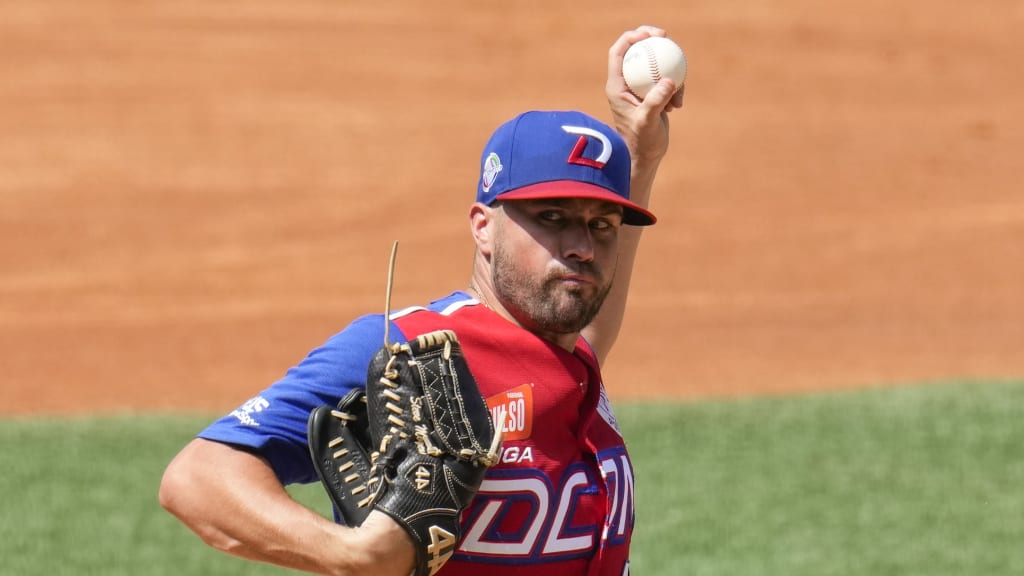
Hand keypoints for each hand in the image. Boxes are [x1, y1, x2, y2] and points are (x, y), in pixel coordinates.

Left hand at [606, 26, 684, 168]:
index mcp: (616, 86)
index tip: (648, 34)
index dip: (631, 38)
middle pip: (637, 51)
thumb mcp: (647, 122)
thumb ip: (656, 101)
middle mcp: (626, 84)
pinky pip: (666, 80)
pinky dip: (675, 89)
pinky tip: (677, 106)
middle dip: (651, 41)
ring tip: (676, 96)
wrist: (646, 156)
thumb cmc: (641, 142)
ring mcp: (640, 88)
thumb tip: (669, 81)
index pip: (618, 53)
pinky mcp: (653, 94)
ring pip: (655, 65)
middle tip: (665, 36)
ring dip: (670, 73)